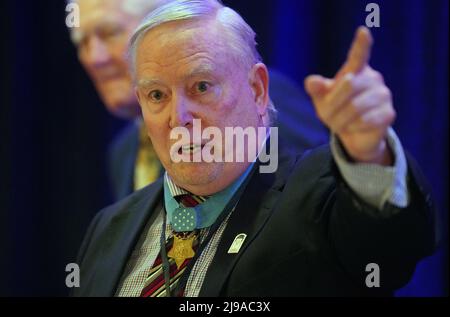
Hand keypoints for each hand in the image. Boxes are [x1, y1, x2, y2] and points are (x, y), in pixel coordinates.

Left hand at [304, 26, 394, 164]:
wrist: (352, 134)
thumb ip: (317, 89)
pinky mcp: (388, 113)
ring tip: (340, 124)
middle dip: (332, 105)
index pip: (359, 55)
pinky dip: (354, 127)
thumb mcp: (322, 99)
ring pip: (356, 106)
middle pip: (349, 86)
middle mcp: (373, 78)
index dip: (361, 44)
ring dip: (341, 120)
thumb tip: (311, 82)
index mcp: (356, 70)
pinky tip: (354, 127)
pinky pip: (366, 120)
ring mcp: (383, 94)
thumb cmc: (335, 110)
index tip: (363, 31)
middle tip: (327, 118)